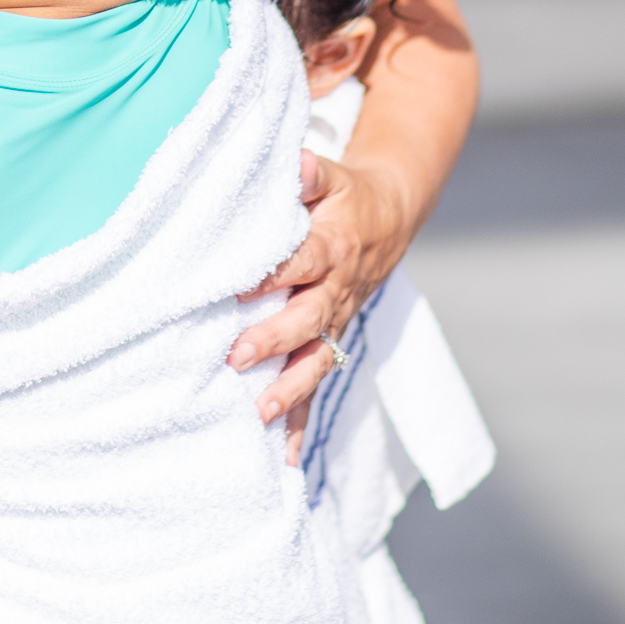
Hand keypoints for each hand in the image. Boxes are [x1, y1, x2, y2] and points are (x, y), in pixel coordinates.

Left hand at [227, 150, 413, 459]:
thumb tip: (297, 163)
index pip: (301, 263)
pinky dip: (300, 423)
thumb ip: (309, 174)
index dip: (272, 276)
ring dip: (288, 390)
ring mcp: (336, 323)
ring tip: (258, 414)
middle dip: (272, 340)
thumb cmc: (344, 197)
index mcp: (332, 247)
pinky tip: (282, 460)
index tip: (239, 289)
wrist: (389, 220)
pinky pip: (318, 385)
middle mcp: (336, 291)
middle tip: (235, 358)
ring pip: (315, 361)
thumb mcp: (332, 176)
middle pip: (306, 319)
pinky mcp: (332, 343)